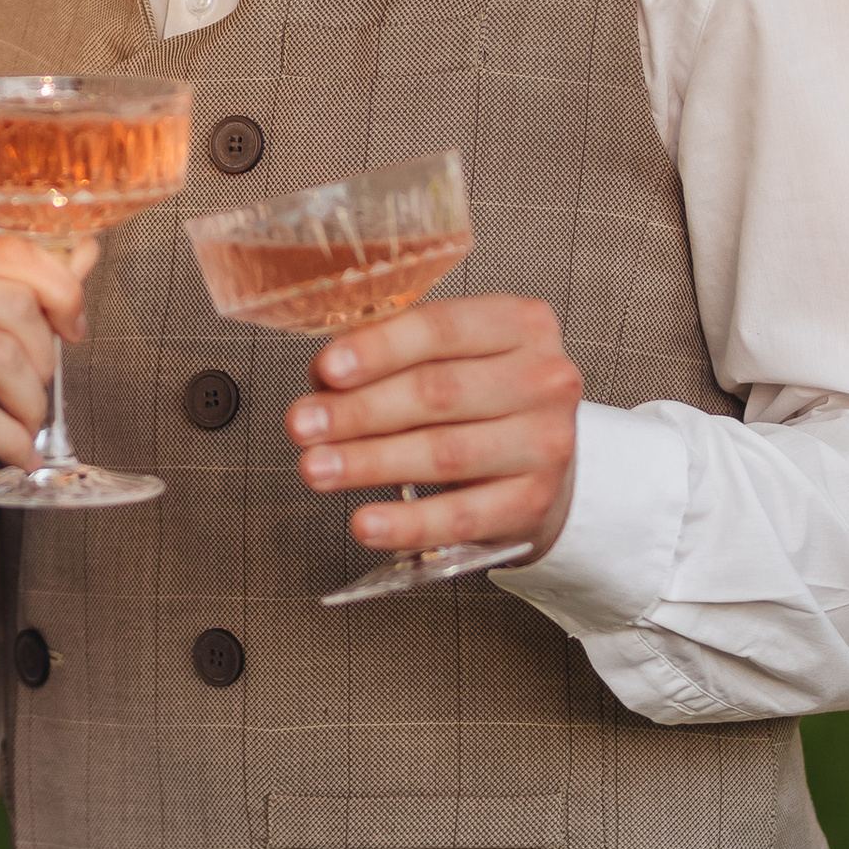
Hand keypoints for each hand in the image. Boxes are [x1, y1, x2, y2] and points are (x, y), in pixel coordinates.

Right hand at [0, 234, 95, 541]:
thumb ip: (16, 301)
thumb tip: (81, 253)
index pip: (7, 250)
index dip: (61, 289)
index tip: (74, 330)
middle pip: (14, 301)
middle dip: (45, 357)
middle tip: (37, 394)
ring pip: (1, 354)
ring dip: (30, 403)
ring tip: (24, 427)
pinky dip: (10, 439)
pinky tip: (17, 454)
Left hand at [284, 294, 580, 560]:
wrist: (540, 462)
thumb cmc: (481, 399)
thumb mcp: (448, 357)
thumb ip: (390, 355)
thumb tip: (323, 377)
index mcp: (519, 324)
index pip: (440, 328)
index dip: (377, 349)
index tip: (326, 370)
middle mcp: (543, 378)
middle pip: (438, 392)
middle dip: (359, 411)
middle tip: (302, 425)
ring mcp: (546, 442)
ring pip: (444, 453)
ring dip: (370, 463)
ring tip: (317, 469)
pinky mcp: (535, 502)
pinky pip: (462, 517)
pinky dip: (408, 523)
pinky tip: (366, 522)